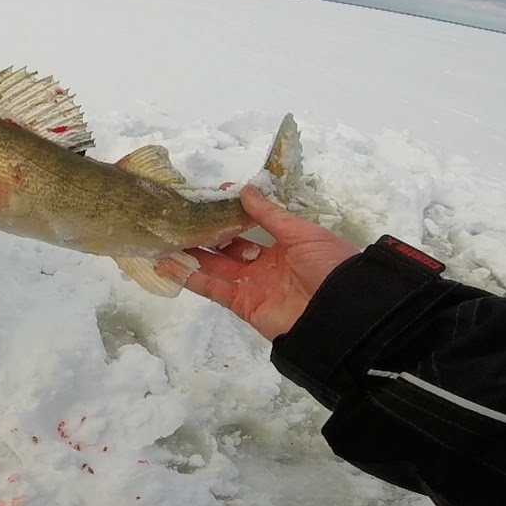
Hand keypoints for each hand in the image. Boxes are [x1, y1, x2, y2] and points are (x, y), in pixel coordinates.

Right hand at [184, 185, 357, 339]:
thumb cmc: (328, 267)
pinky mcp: (242, 305)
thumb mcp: (303, 234)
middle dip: (206, 233)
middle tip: (180, 217)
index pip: (251, 225)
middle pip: (228, 246)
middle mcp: (266, 264)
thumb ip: (270, 215)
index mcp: (285, 245)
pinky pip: (213, 289)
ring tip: (165, 237)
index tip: (210, 197)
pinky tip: (169, 263)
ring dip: (191, 254)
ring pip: (215, 266)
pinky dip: (191, 277)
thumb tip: (244, 190)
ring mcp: (252, 285)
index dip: (231, 212)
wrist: (341, 315)